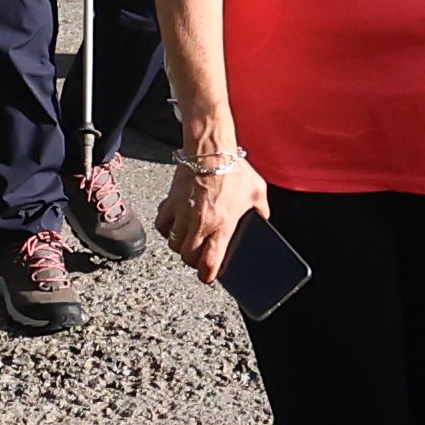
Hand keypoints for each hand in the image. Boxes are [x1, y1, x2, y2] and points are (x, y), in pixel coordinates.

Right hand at [162, 149, 265, 278]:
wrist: (211, 149)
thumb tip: (262, 221)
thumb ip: (261, 211)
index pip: (209, 262)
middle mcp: (200, 224)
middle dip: (194, 260)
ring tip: (190, 239)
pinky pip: (162, 225)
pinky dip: (167, 229)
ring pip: (173, 244)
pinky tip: (176, 224)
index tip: (209, 275)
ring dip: (181, 245)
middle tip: (201, 254)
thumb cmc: (234, 169)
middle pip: (188, 257)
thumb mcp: (257, 192)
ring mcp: (183, 214)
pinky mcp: (171, 202)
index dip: (207, 275)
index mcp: (222, 225)